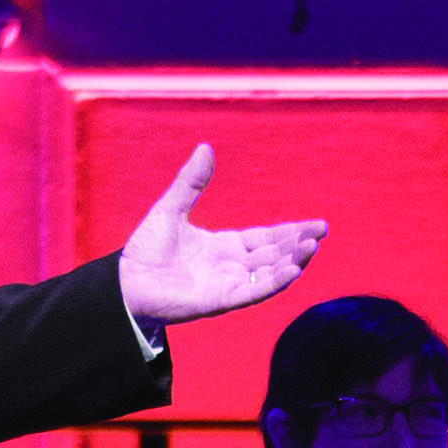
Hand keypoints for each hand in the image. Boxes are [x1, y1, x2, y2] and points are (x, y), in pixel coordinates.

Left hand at [115, 145, 328, 329]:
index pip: (266, 238)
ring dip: (292, 261)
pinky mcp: (221, 301)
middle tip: (322, 231)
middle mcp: (230, 267)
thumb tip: (205, 146)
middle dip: (298, 244)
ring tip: (312, 246)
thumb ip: (191, 182)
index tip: (316, 225)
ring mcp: (228, 285)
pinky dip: (275, 281)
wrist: (125, 282)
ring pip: (269, 273)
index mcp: (223, 247)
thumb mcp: (171, 208)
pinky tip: (292, 269)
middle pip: (274, 254)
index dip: (291, 232)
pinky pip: (255, 291)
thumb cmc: (144, 250)